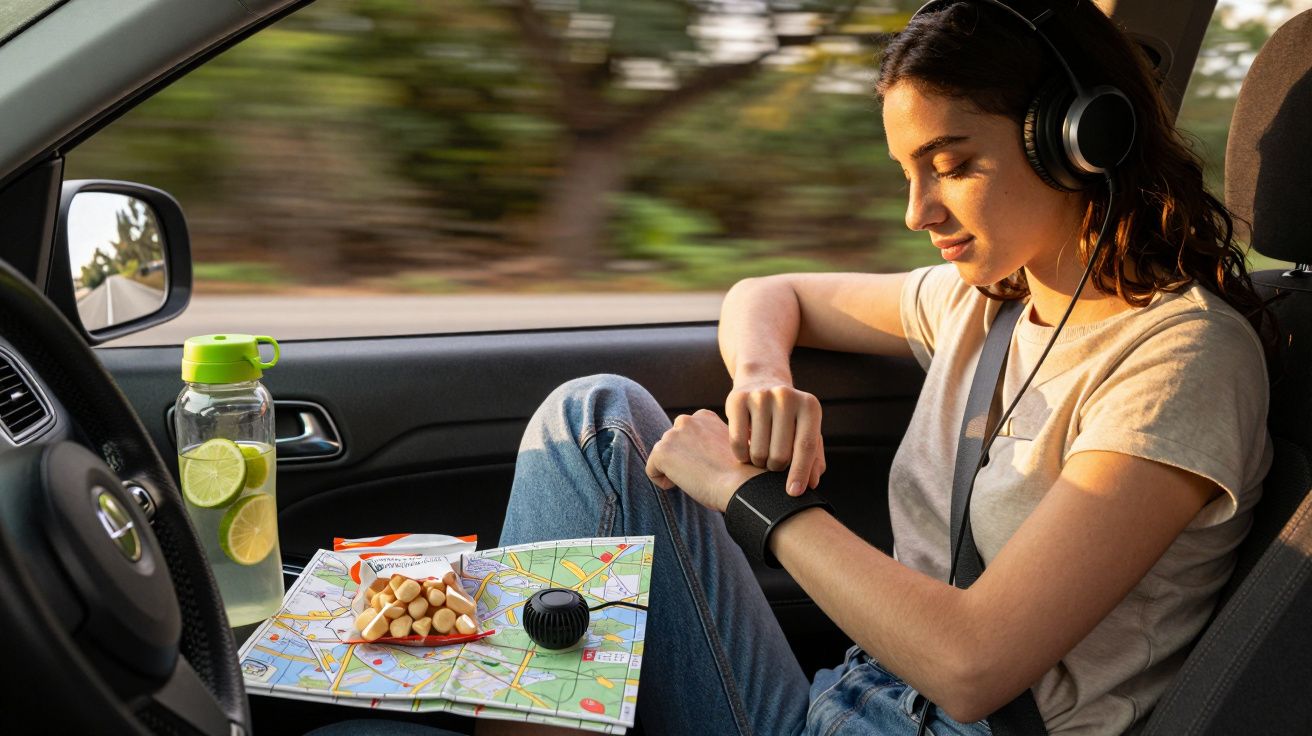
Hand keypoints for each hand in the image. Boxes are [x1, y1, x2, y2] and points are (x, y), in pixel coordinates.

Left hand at [646, 409, 765, 511]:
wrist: (740, 483)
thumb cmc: (741, 472)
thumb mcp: (729, 446)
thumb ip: (710, 441)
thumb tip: (699, 454)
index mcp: (704, 416)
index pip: (686, 434)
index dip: (694, 452)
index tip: (710, 464)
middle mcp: (686, 420)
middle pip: (672, 444)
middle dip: (681, 459)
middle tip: (701, 474)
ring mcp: (672, 434)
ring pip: (663, 457)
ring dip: (674, 470)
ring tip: (695, 480)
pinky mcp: (661, 451)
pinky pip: (652, 471)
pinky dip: (663, 482)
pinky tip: (683, 485)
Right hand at [725, 380, 825, 496]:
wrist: (761, 380)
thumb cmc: (788, 416)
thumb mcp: (805, 431)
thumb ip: (813, 458)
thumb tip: (811, 484)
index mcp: (809, 406)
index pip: (806, 446)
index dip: (800, 473)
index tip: (793, 493)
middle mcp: (786, 397)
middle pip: (781, 454)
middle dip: (777, 468)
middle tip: (773, 464)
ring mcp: (760, 396)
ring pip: (758, 452)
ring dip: (759, 463)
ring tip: (761, 455)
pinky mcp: (737, 399)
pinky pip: (737, 443)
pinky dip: (741, 456)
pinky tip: (746, 453)